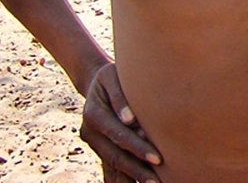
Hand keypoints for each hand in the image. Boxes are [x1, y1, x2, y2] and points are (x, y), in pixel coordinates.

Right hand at [80, 62, 162, 182]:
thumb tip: (129, 119)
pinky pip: (110, 165)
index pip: (119, 135)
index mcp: (93, 114)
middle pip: (115, 155)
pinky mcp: (99, 146)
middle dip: (137, 169)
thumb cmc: (113, 76)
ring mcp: (93, 142)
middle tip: (157, 181)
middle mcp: (90, 131)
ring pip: (112, 164)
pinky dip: (123, 176)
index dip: (137, 148)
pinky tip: (137, 182)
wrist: (97, 82)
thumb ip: (120, 96)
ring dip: (131, 176)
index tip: (157, 158)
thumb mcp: (113, 77)